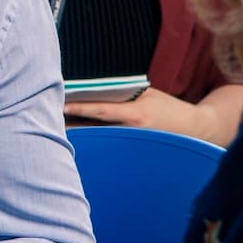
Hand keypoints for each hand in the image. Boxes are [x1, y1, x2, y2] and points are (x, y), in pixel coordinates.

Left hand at [67, 86, 230, 143]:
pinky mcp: (134, 152)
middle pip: (94, 129)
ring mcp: (132, 143)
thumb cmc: (168, 108)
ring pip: (99, 141)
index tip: (60, 105)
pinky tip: (79, 145)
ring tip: (57, 133)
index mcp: (135, 113)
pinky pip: (109, 147)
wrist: (195, 130)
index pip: (100, 110)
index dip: (79, 108)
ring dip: (80, 137)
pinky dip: (94, 145)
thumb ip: (124, 93)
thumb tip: (96, 90)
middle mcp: (131, 130)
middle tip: (47, 122)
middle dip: (72, 126)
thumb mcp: (148, 94)